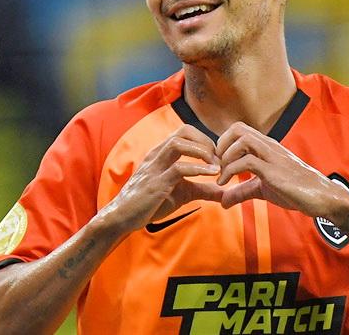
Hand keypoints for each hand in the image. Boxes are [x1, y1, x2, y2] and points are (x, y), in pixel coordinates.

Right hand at [102, 125, 223, 232]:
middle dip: (206, 141)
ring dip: (202, 151)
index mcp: (161, 153)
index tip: (218, 157)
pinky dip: (198, 169)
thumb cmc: (150, 203)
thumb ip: (203, 190)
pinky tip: (211, 175)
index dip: (205, 140)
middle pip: (184, 131)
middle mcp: (157, 154)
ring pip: (179, 144)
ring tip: (216, 166)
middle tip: (219, 159)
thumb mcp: (182, 193)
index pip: (185, 131)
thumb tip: (225, 192)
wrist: (122, 218)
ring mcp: (155, 167)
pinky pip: (178, 168)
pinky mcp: (155, 183)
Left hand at [216, 122, 348, 223]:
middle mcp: (268, 146)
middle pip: (238, 128)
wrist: (322, 198)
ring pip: (242, 140)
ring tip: (221, 176)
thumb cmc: (295, 190)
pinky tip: (225, 185)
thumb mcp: (262, 189)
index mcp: (266, 146)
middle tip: (217, 166)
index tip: (217, 163)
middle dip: (220, 145)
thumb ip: (241, 191)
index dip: (223, 143)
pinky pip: (247, 161)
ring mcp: (272, 156)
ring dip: (225, 157)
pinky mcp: (274, 170)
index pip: (239, 129)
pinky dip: (230, 171)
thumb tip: (222, 201)